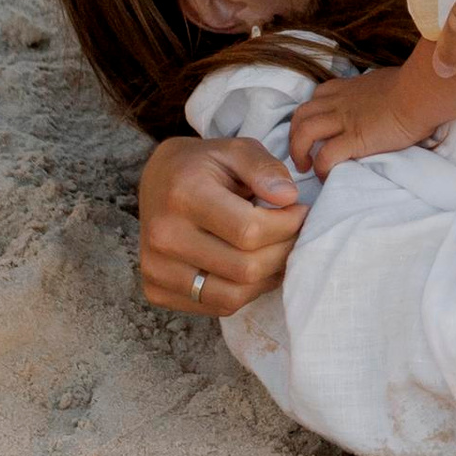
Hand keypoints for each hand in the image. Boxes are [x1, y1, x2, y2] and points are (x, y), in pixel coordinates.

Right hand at [136, 134, 304, 316]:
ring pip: (233, 296)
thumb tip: (288, 197)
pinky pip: (217, 306)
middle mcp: (163, 236)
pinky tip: (254, 266)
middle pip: (245, 268)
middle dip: (283, 253)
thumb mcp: (236, 149)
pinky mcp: (155, 291)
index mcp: (183, 195)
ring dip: (267, 278)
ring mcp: (155, 268)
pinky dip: (246, 292)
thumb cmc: (204, 165)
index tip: (300, 212)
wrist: (158, 181)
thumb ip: (264, 168)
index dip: (287, 225)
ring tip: (278, 252)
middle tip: (296, 235)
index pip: (250, 231)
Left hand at [288, 66, 425, 175]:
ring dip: (298, 151)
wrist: (422, 93)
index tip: (315, 129)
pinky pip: (326, 156)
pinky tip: (325, 176)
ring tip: (305, 167)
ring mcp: (344, 120)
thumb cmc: (415, 86)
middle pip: (301, 114)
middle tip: (302, 152)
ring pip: (304, 132)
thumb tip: (383, 98)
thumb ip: (377, 92)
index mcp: (349, 88)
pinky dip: (321, 168)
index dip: (311, 113)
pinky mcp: (353, 139)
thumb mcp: (388, 82)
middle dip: (295, 134)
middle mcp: (340, 102)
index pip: (318, 96)